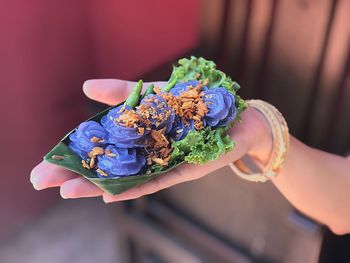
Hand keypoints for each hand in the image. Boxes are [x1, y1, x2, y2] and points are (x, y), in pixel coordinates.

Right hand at [30, 79, 270, 202]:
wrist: (234, 114)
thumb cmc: (193, 102)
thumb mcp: (153, 93)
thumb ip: (122, 92)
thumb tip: (86, 87)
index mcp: (134, 133)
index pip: (96, 145)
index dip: (71, 152)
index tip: (45, 160)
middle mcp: (143, 152)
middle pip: (104, 165)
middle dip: (74, 173)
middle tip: (42, 180)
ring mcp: (159, 164)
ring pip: (124, 178)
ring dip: (96, 186)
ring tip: (68, 190)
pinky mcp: (180, 171)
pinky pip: (154, 182)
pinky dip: (132, 188)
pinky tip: (109, 194)